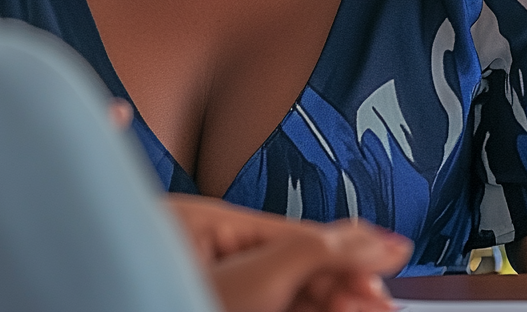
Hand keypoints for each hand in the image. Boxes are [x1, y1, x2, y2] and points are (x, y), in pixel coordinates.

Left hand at [164, 194, 410, 311]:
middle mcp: (212, 253)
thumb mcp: (260, 276)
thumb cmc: (174, 296)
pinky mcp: (226, 307)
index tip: (396, 258)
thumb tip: (381, 239)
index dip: (347, 248)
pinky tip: (340, 311)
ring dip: (334, 301)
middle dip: (344, 282)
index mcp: (210, 223)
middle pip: (295, 264)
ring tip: (372, 308)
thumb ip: (319, 251)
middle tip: (384, 302)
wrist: (131, 305)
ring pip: (290, 294)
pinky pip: (279, 308)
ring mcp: (218, 288)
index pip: (294, 231)